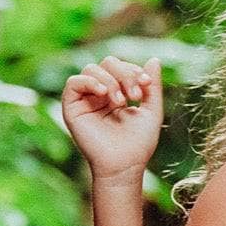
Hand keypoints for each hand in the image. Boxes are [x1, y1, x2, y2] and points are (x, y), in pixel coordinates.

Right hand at [61, 53, 162, 177]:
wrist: (124, 166)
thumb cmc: (139, 144)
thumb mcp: (152, 111)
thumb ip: (153, 86)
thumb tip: (154, 59)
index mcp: (115, 93)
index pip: (120, 67)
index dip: (133, 69)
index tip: (146, 84)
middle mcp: (98, 95)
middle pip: (106, 63)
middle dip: (124, 73)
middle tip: (134, 94)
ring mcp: (84, 101)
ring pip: (91, 69)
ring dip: (110, 80)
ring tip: (120, 101)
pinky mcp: (72, 109)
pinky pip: (73, 82)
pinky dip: (89, 82)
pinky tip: (103, 93)